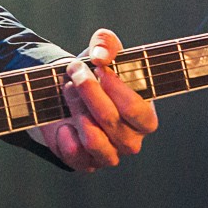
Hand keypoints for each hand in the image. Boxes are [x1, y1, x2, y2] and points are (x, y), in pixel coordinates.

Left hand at [32, 29, 157, 171]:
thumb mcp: (102, 52)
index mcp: (145, 116)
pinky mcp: (85, 163)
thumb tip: (101, 56)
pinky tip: (62, 121)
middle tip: (74, 71)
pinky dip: (65, 136)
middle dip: (88, 92)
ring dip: (76, 110)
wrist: (67, 94)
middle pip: (111, 121)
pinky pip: (76, 156)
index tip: (98, 68)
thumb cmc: (94, 75)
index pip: (136, 110)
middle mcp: (131, 140)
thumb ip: (106, 44)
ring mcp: (109, 154)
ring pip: (94, 139)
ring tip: (67, 90)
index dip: (115, 88)